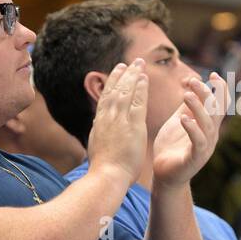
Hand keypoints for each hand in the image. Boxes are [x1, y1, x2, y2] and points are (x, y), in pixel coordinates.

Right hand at [86, 60, 148, 184]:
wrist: (106, 177)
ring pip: (126, 92)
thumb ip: (99, 133)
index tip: (118, 71)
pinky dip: (140, 89)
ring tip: (138, 64)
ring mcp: (119, 120)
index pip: (106, 97)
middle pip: (115, 90)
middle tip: (130, 62)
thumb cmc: (103, 169)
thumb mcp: (96, 145)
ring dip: (132, 76)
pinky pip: (138, 102)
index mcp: (99, 123)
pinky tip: (144, 79)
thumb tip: (97, 125)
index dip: (112, 82)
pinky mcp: (133, 126)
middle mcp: (108, 118)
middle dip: (123, 74)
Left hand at [151, 71, 227, 186]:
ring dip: (198, 108)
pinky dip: (192, 129)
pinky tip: (184, 119)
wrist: (164, 175)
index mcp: (208, 125)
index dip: (220, 88)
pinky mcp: (195, 158)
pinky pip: (198, 142)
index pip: (221, 104)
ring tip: (187, 95)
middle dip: (207, 93)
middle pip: (216, 111)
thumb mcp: (180, 121)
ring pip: (208, 124)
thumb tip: (191, 85)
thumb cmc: (171, 147)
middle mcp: (211, 135)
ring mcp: (204, 147)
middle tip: (193, 81)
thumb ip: (187, 106)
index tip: (212, 74)